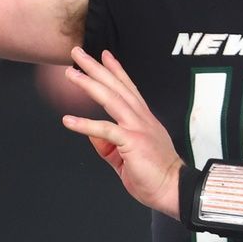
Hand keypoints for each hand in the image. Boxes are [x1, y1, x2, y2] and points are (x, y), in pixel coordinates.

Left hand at [60, 48, 183, 219]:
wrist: (173, 189)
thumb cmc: (155, 176)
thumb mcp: (126, 157)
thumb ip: (108, 146)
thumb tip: (92, 135)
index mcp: (143, 120)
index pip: (128, 88)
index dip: (116, 70)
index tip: (105, 55)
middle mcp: (141, 118)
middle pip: (116, 86)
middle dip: (96, 67)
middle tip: (79, 53)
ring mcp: (137, 127)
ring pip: (111, 98)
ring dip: (89, 83)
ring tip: (71, 73)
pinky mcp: (132, 141)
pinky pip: (105, 130)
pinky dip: (86, 124)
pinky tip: (69, 120)